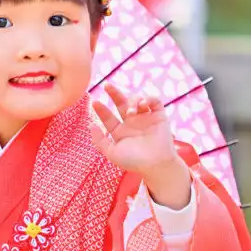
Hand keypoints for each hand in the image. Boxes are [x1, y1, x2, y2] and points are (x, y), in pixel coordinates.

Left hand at [90, 83, 190, 208]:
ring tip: (131, 112)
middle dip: (114, 93)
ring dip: (131, 101)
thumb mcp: (112, 153)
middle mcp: (132, 122)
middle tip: (107, 85)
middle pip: (121, 103)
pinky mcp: (159, 116)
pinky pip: (154, 101)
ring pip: (136, 100)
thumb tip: (91, 125)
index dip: (101, 109)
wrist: (156, 165)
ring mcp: (145, 118)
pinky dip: (148, 98)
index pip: (108, 117)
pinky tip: (143, 105)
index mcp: (120, 131)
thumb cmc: (134, 161)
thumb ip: (99, 141)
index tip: (95, 102)